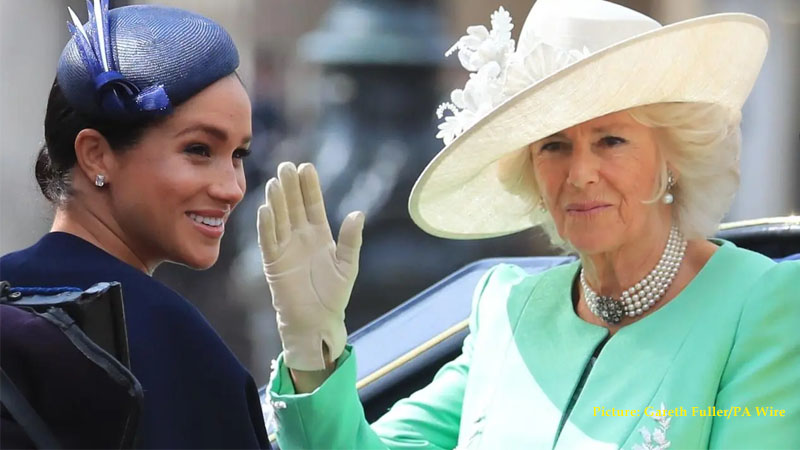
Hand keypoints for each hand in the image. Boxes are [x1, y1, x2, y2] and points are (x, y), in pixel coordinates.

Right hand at [257, 162, 364, 370]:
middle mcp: (300, 237)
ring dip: (277, 201)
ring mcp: (286, 248)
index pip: (313, 205)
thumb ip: (352, 240)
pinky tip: (265, 208)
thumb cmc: (333, 295)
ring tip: (276, 181)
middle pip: (293, 206)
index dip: (309, 187)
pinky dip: (266, 225)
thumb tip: (358, 213)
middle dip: (290, 186)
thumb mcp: (348, 265)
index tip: (306, 167)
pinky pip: (268, 241)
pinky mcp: (274, 263)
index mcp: (319, 235)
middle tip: (286, 165)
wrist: (318, 321)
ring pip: (280, 219)